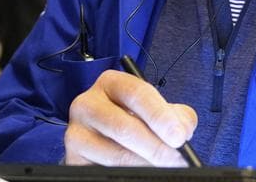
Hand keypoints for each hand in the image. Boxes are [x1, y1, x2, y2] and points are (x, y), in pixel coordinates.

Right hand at [64, 69, 197, 165]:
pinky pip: (104, 169)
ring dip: (145, 164)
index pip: (136, 94)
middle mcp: (86, 103)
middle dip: (156, 146)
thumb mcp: (158, 112)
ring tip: (163, 167)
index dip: (160, 116)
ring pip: (115, 154)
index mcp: (110, 83)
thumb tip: (182, 132)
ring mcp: (76, 133)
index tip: (178, 136)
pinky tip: (142, 172)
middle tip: (177, 159)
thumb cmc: (137, 122)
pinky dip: (129, 173)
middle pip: (123, 126)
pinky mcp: (73, 159)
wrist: (109, 143)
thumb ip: (176, 116)